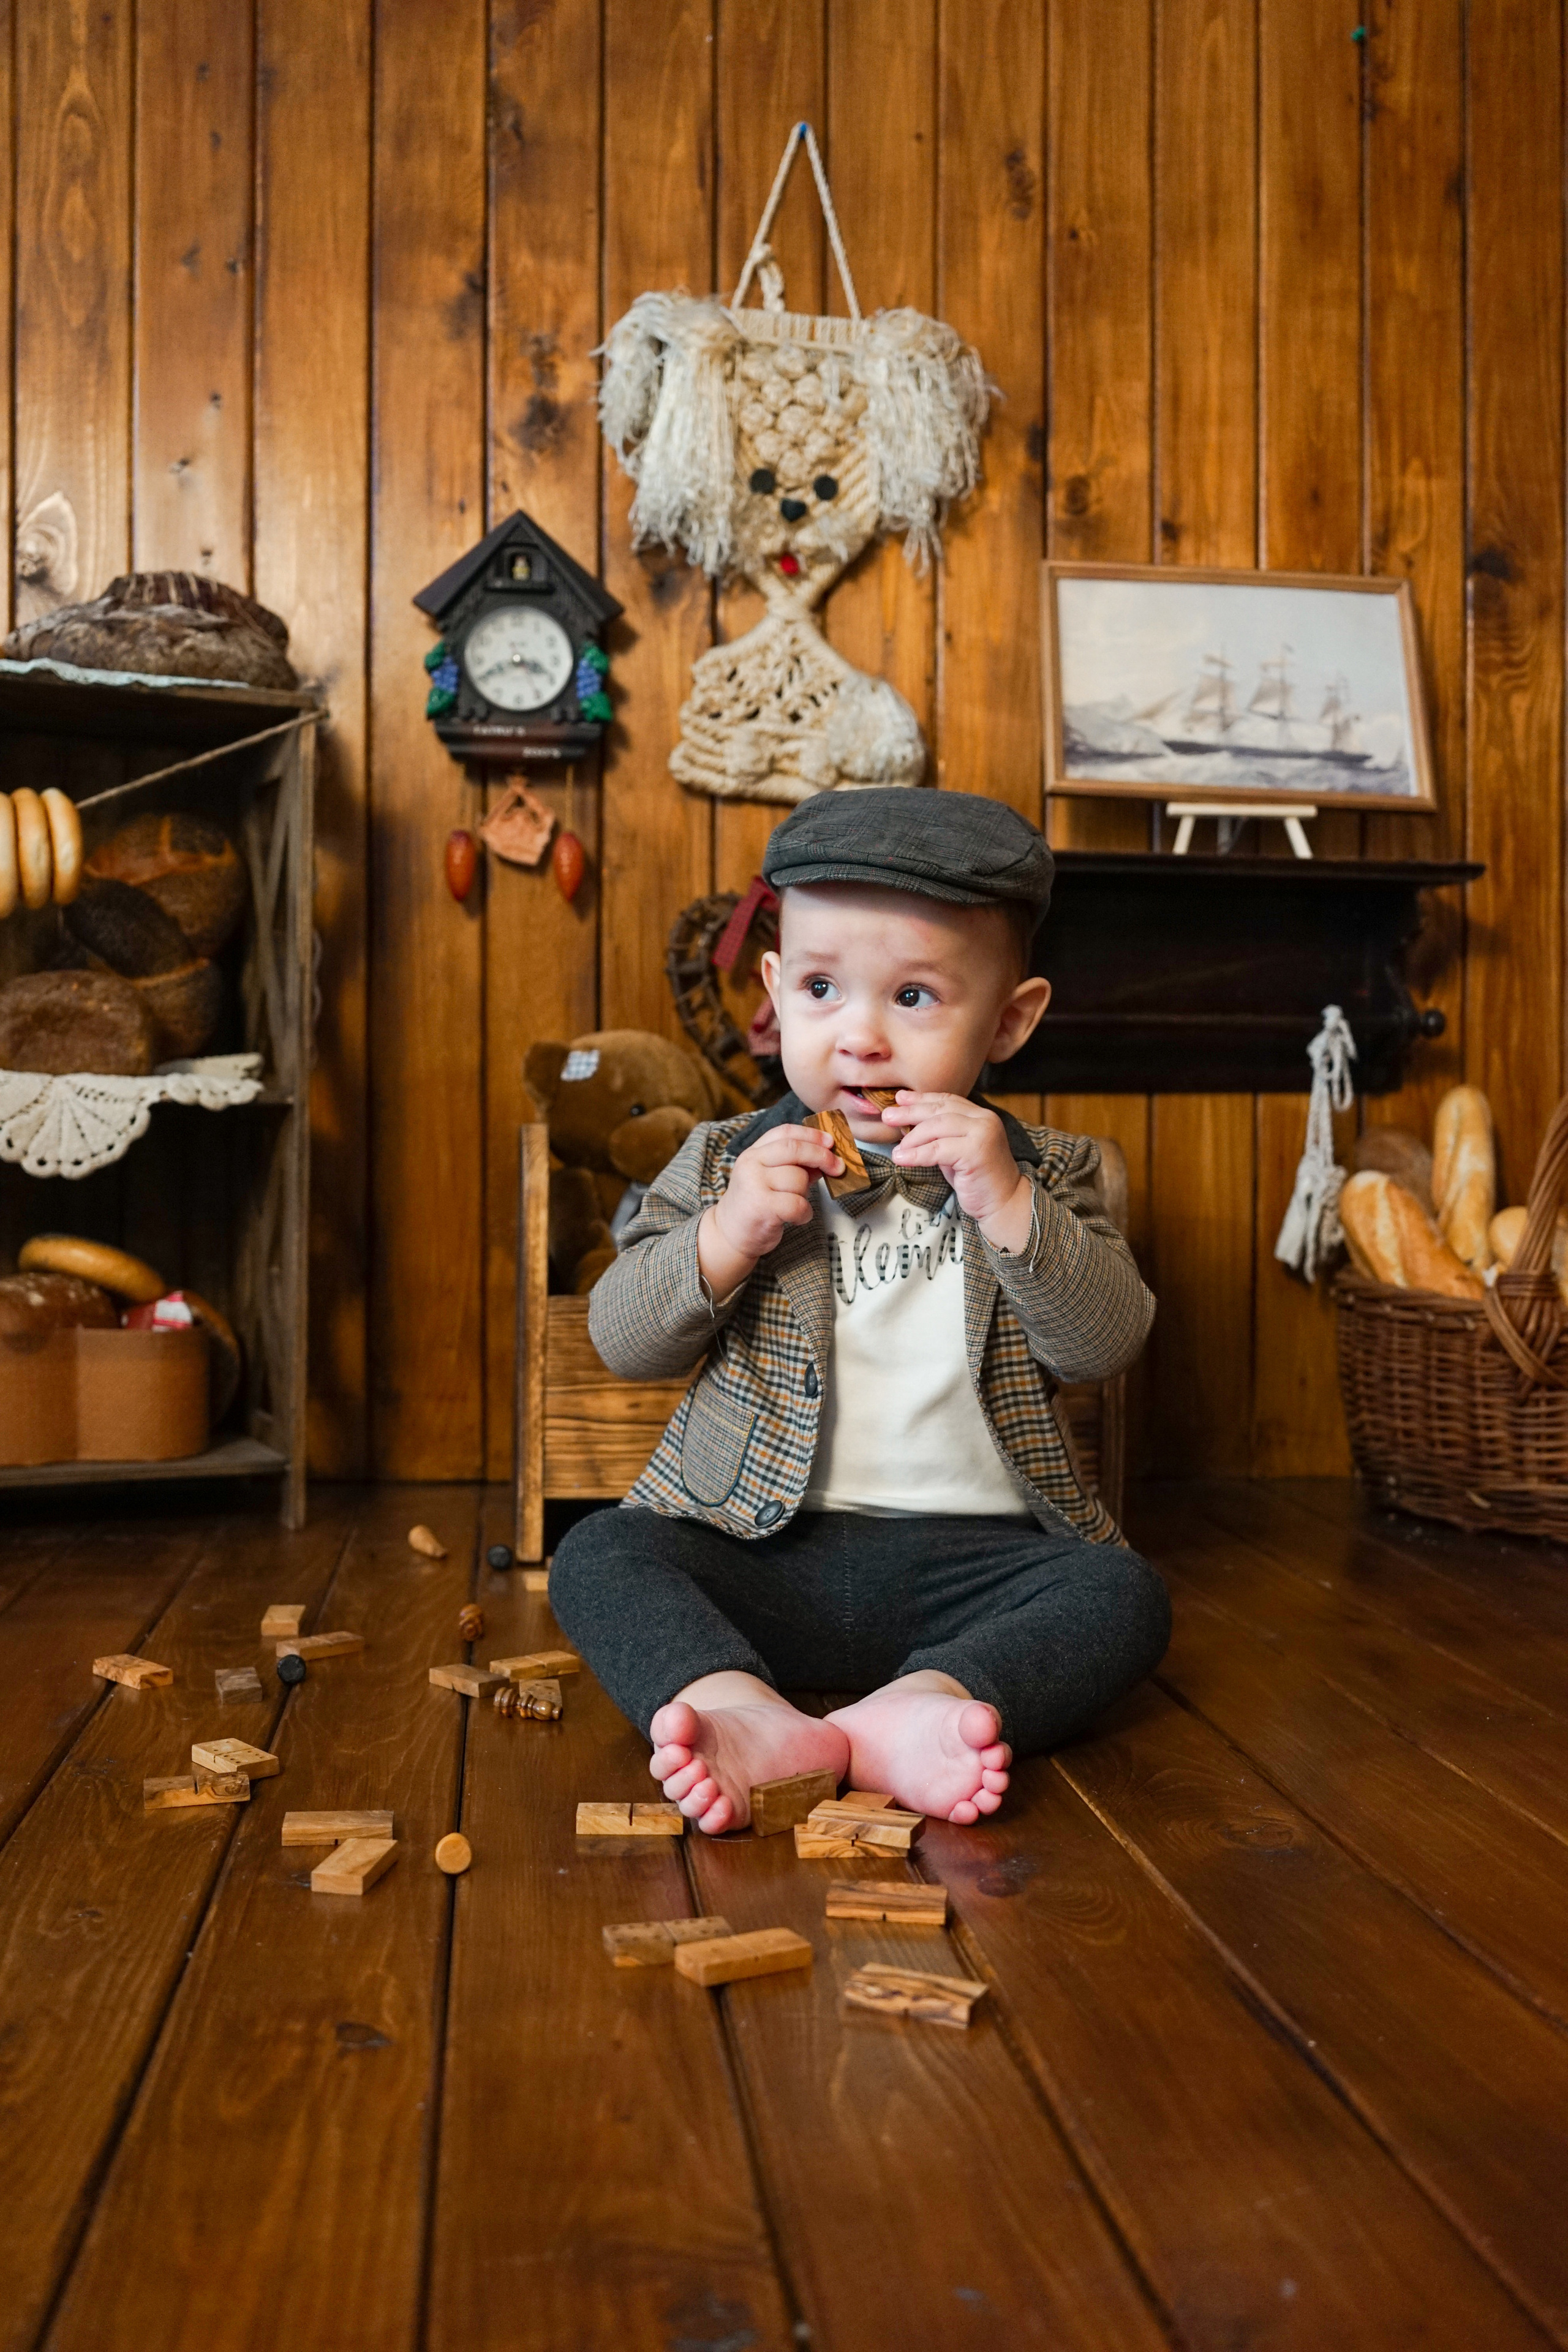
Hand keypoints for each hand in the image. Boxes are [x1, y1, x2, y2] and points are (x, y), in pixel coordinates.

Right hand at [698, 1123, 842, 1294]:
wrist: (730, 1234)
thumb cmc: (756, 1204)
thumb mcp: (771, 1178)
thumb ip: (795, 1165)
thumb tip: (828, 1157)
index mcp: (754, 1152)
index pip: (785, 1132)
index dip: (811, 1134)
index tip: (831, 1141)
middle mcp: (751, 1163)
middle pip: (794, 1149)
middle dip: (821, 1156)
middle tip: (838, 1167)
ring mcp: (754, 1184)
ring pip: (798, 1178)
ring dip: (806, 1193)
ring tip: (795, 1203)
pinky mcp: (762, 1207)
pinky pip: (797, 1203)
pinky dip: (804, 1212)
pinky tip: (797, 1217)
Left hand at [880, 1092, 1033, 1249]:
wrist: (1003, 1203)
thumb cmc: (977, 1179)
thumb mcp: (956, 1151)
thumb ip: (940, 1136)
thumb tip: (908, 1126)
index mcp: (981, 1116)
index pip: (947, 1100)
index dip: (922, 1098)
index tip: (899, 1098)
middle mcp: (984, 1120)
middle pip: (940, 1110)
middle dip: (910, 1112)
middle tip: (887, 1116)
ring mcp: (982, 1134)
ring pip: (937, 1127)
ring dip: (912, 1137)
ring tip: (895, 1148)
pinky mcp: (976, 1152)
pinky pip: (938, 1149)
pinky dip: (916, 1154)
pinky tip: (901, 1158)